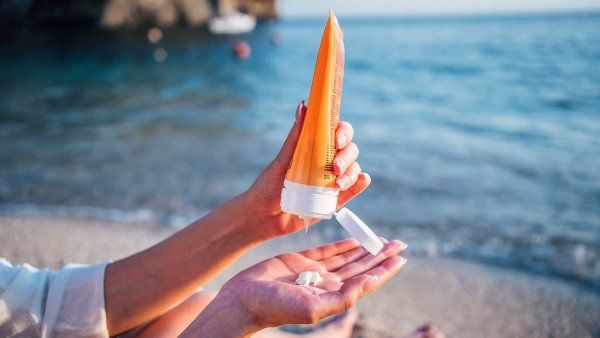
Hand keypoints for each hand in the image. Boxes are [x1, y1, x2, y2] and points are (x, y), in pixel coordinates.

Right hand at [181, 238, 406, 336]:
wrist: (244, 298)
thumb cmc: (275, 307)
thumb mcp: (313, 306)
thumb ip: (343, 296)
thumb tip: (371, 282)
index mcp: (334, 295)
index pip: (366, 280)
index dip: (385, 269)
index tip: (401, 257)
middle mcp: (328, 284)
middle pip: (361, 266)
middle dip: (380, 255)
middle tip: (400, 243)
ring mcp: (314, 272)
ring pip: (347, 257)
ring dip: (365, 248)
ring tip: (383, 240)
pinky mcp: (300, 260)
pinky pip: (327, 250)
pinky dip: (342, 243)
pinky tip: (354, 239)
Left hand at [243, 101, 370, 239]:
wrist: (263, 218)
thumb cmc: (269, 186)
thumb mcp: (281, 161)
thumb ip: (295, 136)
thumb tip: (302, 105)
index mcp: (314, 147)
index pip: (337, 131)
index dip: (343, 132)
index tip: (337, 140)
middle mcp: (326, 161)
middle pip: (349, 150)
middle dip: (346, 156)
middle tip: (334, 167)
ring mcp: (331, 180)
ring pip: (353, 169)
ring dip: (351, 173)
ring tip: (338, 184)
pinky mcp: (335, 200)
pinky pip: (353, 190)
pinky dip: (360, 184)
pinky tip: (362, 180)